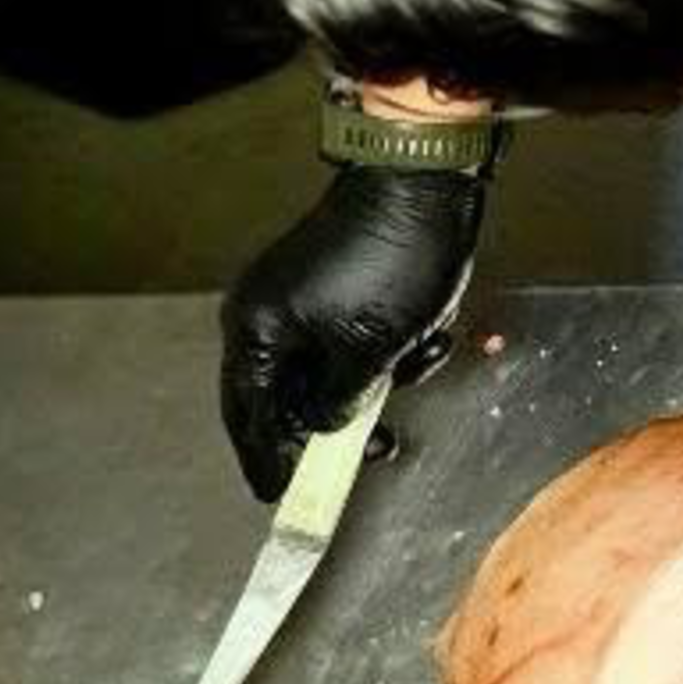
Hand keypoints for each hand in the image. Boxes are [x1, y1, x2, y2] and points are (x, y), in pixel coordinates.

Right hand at [219, 163, 484, 498]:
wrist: (424, 186)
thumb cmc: (390, 263)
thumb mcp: (370, 352)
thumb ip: (340, 402)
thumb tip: (325, 427)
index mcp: (256, 332)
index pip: (249, 415)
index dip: (266, 460)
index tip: (280, 496)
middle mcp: (268, 317)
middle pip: (295, 397)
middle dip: (347, 420)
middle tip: (383, 447)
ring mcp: (305, 301)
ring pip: (340, 372)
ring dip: (387, 376)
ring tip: (423, 352)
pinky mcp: (344, 289)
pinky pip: (363, 342)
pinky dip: (398, 347)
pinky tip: (433, 334)